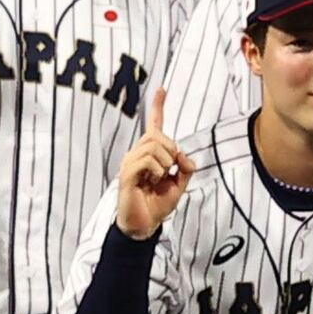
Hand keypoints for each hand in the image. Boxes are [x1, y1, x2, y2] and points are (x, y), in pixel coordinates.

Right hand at [112, 89, 192, 240]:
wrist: (144, 225)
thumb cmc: (158, 203)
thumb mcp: (180, 184)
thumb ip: (186, 167)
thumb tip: (183, 155)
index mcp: (149, 153)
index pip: (154, 125)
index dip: (158, 106)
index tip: (162, 89)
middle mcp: (136, 154)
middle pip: (158, 135)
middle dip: (172, 151)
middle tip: (170, 171)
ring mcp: (130, 162)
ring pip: (154, 146)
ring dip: (165, 163)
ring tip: (159, 179)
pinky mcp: (127, 173)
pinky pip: (148, 160)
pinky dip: (158, 170)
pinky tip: (152, 182)